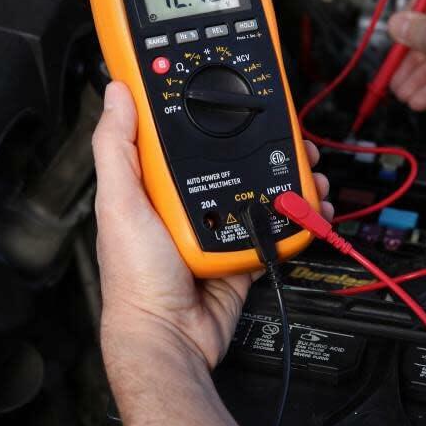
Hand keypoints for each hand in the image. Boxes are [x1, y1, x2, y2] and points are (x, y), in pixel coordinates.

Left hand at [92, 81, 331, 369]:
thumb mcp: (119, 204)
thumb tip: (117, 95)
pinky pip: (274, 226)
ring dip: (288, 177)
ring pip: (259, 190)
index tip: (227, 90)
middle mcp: (187, 202)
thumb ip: (117, 148)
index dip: (205, 111)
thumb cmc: (136, 279)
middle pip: (231, 158)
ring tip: (307, 168)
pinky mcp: (242, 250)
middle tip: (287, 131)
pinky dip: (295, 216)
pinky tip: (307, 205)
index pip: (182, 135)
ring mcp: (217, 226)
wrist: (171, 336)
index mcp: (155, 185)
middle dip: (263, 141)